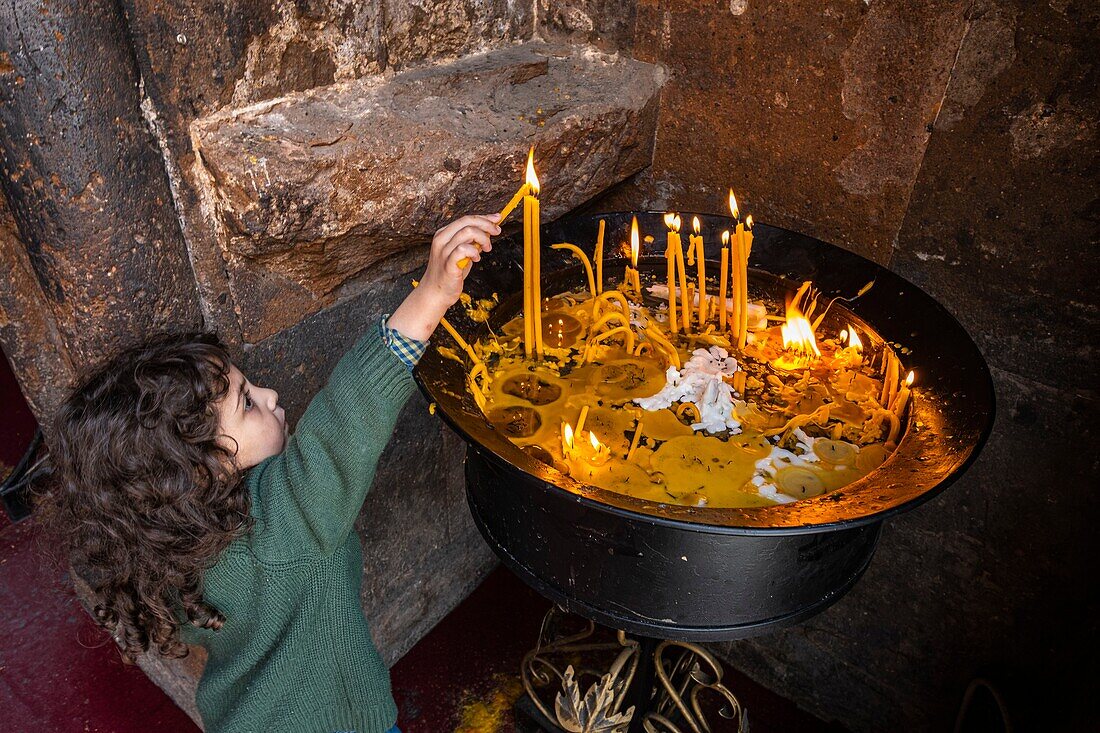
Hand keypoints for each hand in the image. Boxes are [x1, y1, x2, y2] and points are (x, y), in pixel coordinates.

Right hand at [386, 214, 500, 341]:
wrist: (436, 293)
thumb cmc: (449, 273)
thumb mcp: (462, 253)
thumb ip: (472, 242)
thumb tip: (488, 231)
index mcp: (443, 234)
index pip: (466, 219)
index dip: (484, 218)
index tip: (497, 218)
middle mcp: (442, 240)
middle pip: (467, 221)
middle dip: (486, 225)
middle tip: (497, 231)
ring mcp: (443, 251)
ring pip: (467, 232)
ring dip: (482, 238)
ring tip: (486, 248)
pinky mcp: (448, 263)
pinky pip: (463, 249)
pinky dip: (474, 251)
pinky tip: (476, 258)